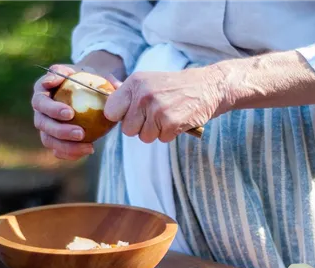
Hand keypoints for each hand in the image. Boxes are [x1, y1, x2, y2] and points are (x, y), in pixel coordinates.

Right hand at [32, 52, 124, 159]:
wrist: (88, 91)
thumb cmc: (88, 78)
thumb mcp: (94, 72)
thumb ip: (101, 76)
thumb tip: (116, 87)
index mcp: (42, 90)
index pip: (40, 100)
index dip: (52, 109)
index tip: (70, 113)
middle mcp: (40, 109)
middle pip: (41, 123)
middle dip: (60, 130)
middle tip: (80, 133)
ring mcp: (45, 126)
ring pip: (48, 140)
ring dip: (66, 146)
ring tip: (88, 147)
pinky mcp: (54, 139)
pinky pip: (58, 150)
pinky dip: (72, 153)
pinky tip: (89, 150)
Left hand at [103, 66, 225, 142]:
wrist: (208, 86)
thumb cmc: (176, 87)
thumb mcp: (149, 81)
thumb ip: (128, 93)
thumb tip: (106, 101)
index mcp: (135, 83)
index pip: (111, 111)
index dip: (121, 117)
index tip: (132, 115)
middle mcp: (143, 95)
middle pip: (127, 130)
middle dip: (140, 127)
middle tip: (155, 116)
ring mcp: (157, 110)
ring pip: (144, 137)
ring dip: (156, 132)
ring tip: (168, 116)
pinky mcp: (171, 123)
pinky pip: (162, 139)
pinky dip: (170, 134)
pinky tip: (177, 120)